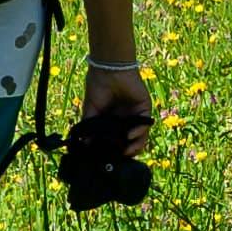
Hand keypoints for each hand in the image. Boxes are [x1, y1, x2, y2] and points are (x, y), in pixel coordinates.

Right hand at [53, 73, 157, 211]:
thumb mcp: (90, 111)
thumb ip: (90, 129)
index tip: (111, 160)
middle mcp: (126, 119)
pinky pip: (145, 124)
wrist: (107, 70)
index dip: (117, 152)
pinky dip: (140, 131)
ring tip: (128, 151)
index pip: (119, 141)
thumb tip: (86, 146)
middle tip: (121, 158)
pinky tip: (131, 135)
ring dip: (136, 145)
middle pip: (132, 141)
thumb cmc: (97, 87)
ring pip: (141, 135)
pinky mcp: (145, 108)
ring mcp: (136, 114)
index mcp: (114, 121)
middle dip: (129, 152)